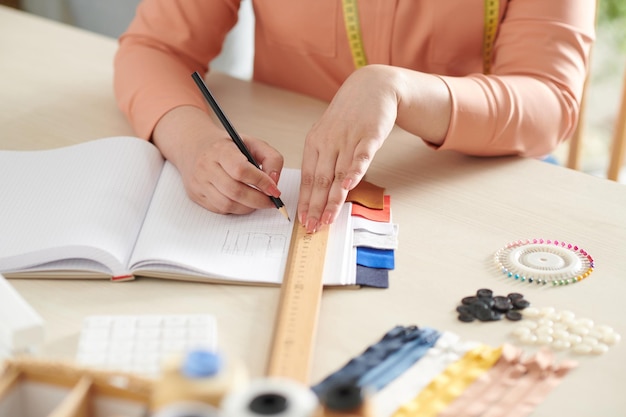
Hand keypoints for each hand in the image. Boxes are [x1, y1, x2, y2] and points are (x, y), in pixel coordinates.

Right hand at [153, 106, 283, 213]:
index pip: (241, 170)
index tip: (275, 190)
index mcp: (220, 150)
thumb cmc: (228, 146)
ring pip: (227, 204)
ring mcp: (198, 183)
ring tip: (259, 202)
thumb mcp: (253, 143)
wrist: (195, 146)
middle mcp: (205, 166)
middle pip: (235, 191)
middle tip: (271, 201)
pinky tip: (243, 202)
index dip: (260, 182)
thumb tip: (274, 181)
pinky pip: (220, 209)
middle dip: (258, 200)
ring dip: (248, 207)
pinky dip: (236, 209)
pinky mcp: (196, 195)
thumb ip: (271, 158)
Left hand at [298, 65, 398, 232]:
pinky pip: (361, 156)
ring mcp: (348, 138)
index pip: (307, 177)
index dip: (305, 200)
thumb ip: (324, 160)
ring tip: (327, 218)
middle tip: (312, 227)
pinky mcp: (369, 135)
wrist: (372, 87)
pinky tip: (349, 186)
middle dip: (315, 206)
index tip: (303, 220)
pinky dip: (355, 171)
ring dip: (333, 198)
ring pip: (338, 173)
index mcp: (315, 144)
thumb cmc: (349, 115)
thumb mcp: (328, 135)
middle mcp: (328, 142)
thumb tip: (317, 190)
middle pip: (319, 179)